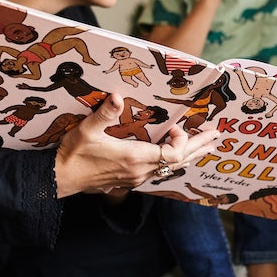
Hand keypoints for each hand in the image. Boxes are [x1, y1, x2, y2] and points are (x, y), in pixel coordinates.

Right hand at [52, 95, 219, 196]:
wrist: (59, 179)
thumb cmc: (73, 155)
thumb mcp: (86, 131)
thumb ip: (104, 114)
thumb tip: (118, 96)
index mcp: (135, 159)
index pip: (173, 154)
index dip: (182, 140)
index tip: (177, 125)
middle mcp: (140, 171)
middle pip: (179, 162)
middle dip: (198, 147)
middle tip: (216, 136)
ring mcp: (135, 178)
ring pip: (171, 168)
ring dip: (188, 155)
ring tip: (205, 146)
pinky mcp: (129, 179)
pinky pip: (160, 171)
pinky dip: (173, 161)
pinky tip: (176, 157)